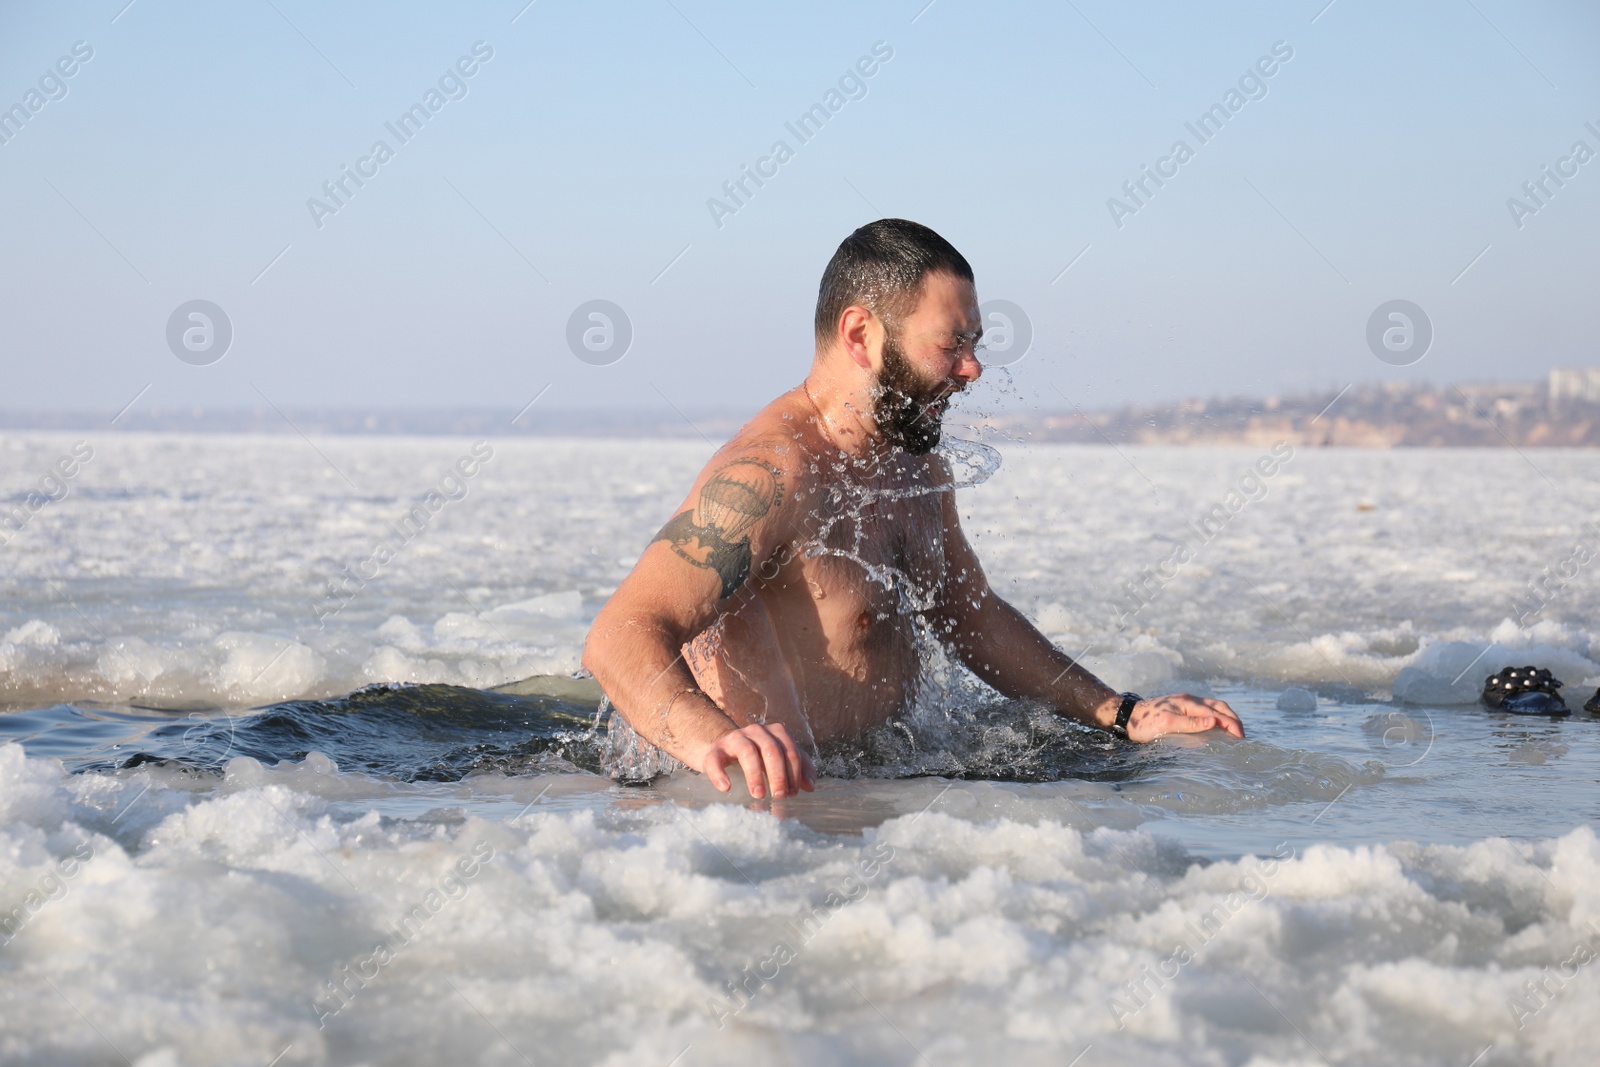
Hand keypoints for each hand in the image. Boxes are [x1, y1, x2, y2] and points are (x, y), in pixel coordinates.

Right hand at [696, 722, 815, 798]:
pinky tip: (726, 788)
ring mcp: (735, 738)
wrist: (723, 751)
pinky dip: (720, 774)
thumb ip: (799, 769)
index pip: (790, 750)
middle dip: (778, 774)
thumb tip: (810, 787)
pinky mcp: (715, 750)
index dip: (794, 773)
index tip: (793, 794)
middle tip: (780, 796)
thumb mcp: (780, 760)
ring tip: (759, 795)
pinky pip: (715, 760)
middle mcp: (756, 731)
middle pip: (771, 749)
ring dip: (755, 775)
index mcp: (776, 732)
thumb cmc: (758, 758)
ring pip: (747, 751)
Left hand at [1127, 694, 1244, 741]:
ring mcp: (1186, 702)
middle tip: (1242, 736)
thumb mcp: (1167, 725)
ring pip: (1214, 707)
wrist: (1127, 716)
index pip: (1216, 713)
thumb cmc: (1145, 722)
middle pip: (1219, 707)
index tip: (1241, 738)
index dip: (1231, 725)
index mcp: (1188, 703)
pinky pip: (1206, 710)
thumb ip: (1191, 723)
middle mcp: (1189, 700)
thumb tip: (1214, 723)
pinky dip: (1217, 717)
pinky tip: (1218, 727)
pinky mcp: (1182, 707)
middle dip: (1233, 720)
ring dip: (1226, 717)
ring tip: (1235, 731)